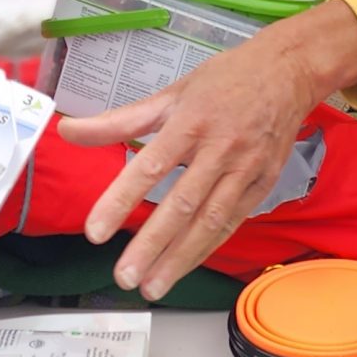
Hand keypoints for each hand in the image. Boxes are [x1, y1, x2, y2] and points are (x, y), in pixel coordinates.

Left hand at [57, 0, 356, 298]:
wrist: (288, 71)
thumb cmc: (225, 80)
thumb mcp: (171, 93)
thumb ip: (119, 120)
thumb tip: (69, 130)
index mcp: (190, 122)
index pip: (150, 167)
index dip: (121, 200)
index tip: (95, 231)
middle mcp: (219, 149)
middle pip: (182, 205)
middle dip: (152, 245)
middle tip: (125, 276)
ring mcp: (245, 169)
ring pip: (210, 221)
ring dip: (180, 258)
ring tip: (152, 285)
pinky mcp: (263, 184)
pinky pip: (232, 222)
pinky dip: (207, 247)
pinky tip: (185, 265)